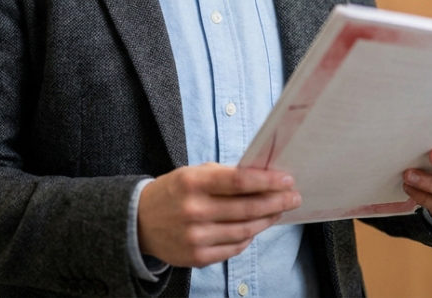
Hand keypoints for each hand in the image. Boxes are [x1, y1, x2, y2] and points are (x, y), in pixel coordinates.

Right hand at [137, 163, 300, 267]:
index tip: (287, 180)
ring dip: (266, 220)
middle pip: (247, 208)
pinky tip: (256, 227)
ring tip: (278, 211)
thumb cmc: (174, 192)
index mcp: (192, 183)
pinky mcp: (196, 257)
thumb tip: (264, 177)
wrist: (138, 222)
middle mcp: (193, 210)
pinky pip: (234, 248)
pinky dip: (249, 237)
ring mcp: (195, 237)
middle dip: (276, 201)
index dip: (267, 181)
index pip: (239, 181)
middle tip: (293, 197)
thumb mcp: (193, 174)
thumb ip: (225, 175)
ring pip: (244, 230)